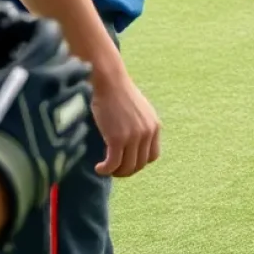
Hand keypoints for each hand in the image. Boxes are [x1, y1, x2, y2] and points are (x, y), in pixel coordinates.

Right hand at [91, 62, 161, 177]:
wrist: (109, 81)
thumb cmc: (120, 94)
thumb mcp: (140, 111)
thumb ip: (141, 128)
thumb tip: (134, 149)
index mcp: (155, 126)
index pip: (152, 156)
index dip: (138, 162)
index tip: (125, 161)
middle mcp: (148, 132)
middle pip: (139, 164)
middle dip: (125, 170)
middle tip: (112, 168)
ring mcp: (134, 136)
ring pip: (127, 168)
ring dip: (115, 172)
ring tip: (105, 168)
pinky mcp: (118, 139)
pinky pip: (113, 165)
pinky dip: (105, 170)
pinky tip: (98, 167)